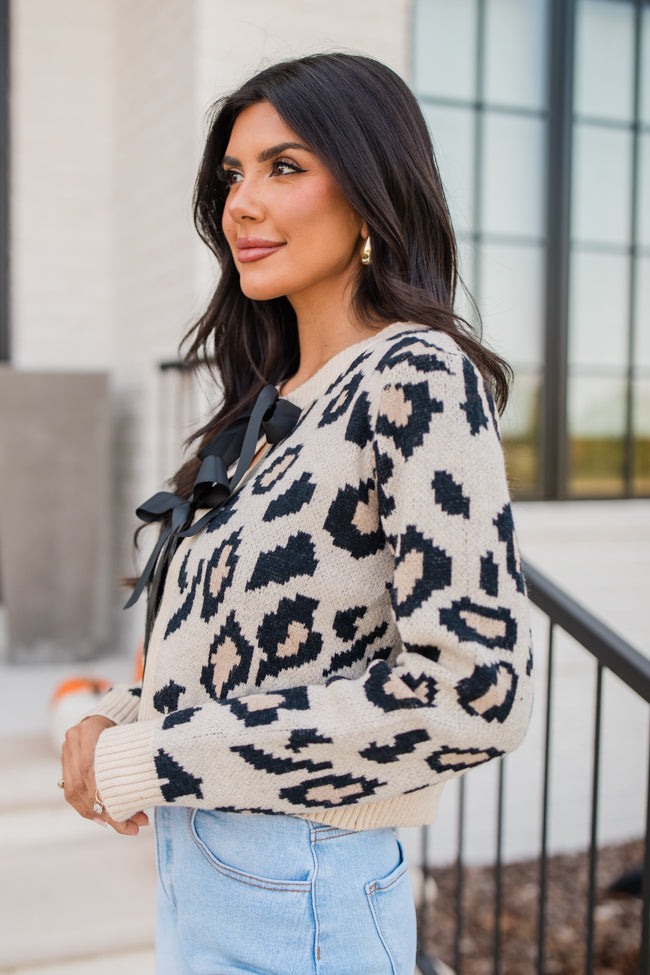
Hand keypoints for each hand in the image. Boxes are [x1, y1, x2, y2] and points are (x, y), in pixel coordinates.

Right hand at [61, 715, 148, 835]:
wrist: (112, 712)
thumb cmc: (128, 727)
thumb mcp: (132, 738)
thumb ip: (133, 761)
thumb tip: (145, 798)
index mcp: (90, 728)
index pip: (90, 769)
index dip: (102, 794)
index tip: (122, 813)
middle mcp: (74, 738)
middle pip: (82, 783)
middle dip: (104, 809)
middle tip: (128, 825)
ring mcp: (67, 749)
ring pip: (73, 791)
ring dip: (94, 812)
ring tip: (114, 825)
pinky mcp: (66, 760)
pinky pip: (70, 790)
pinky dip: (85, 806)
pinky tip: (99, 818)